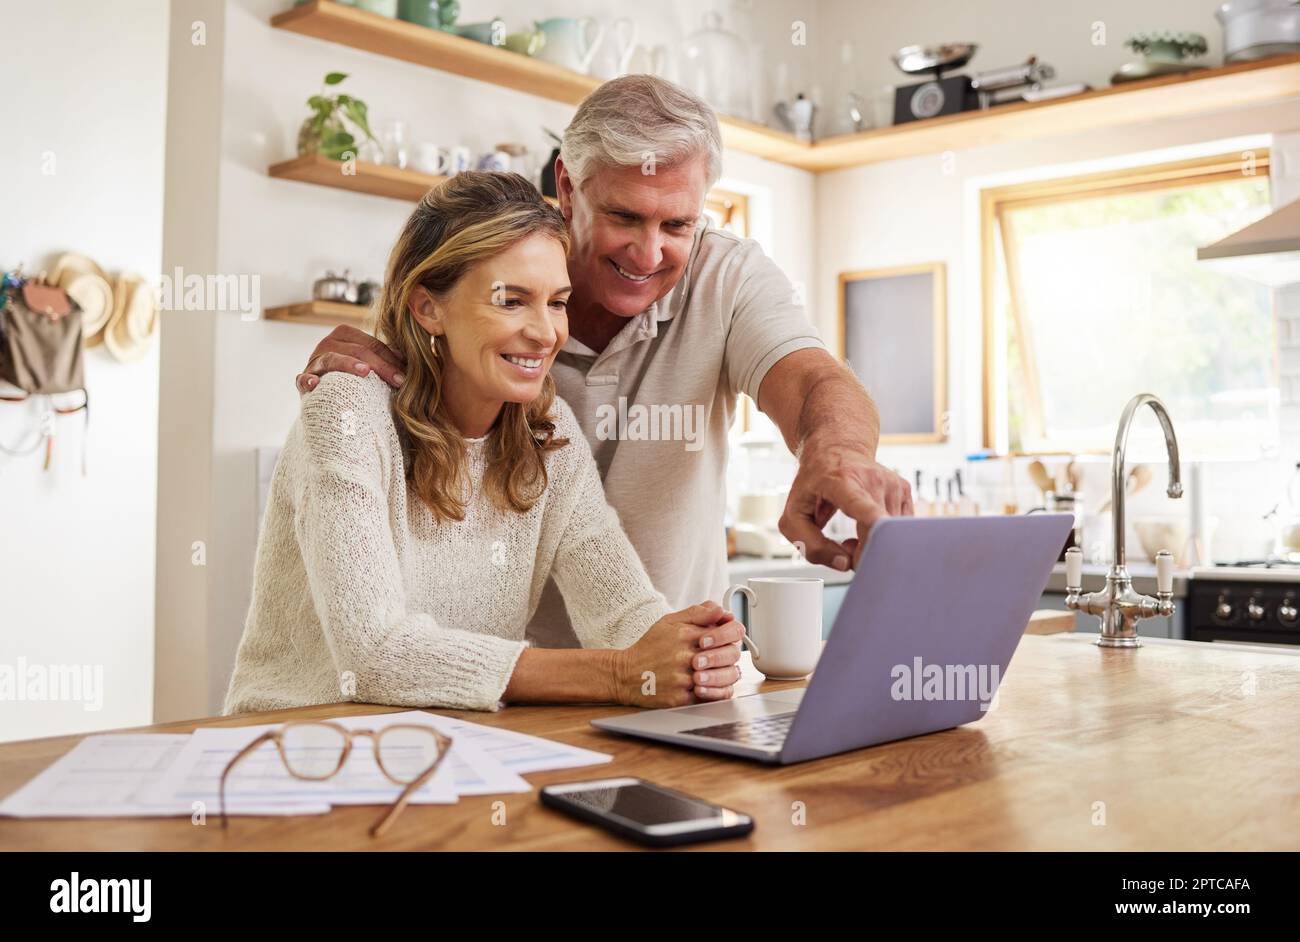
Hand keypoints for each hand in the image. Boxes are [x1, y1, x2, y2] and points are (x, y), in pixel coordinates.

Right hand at [294, 325, 406, 393]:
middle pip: (356, 350)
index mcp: (345, 335)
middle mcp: (327, 343)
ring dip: (348, 364)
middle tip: (397, 381)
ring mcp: (314, 361)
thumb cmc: (354, 378)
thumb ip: (386, 358)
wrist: (326, 396)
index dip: (391, 359)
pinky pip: (302, 378)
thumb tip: (410, 357)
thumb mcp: (370, 364)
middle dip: (380, 365)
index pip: (372, 344)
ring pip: (331, 358)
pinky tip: (315, 384)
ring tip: (365, 372)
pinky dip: (307, 380)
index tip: (407, 376)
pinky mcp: (302, 379)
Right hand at [611, 602, 744, 707]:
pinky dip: (717, 691)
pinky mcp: (681, 699)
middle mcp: (686, 656)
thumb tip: (722, 611)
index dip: (732, 633)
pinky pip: (713, 697)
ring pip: (726, 677)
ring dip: (726, 673)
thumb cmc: (651, 647)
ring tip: (715, 670)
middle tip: (722, 655)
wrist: (626, 674)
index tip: (726, 637)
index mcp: (687, 634)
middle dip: (731, 653)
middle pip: (731, 654)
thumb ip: (698, 613)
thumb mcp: (670, 622)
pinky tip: (710, 685)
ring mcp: (685, 679)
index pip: (729, 630)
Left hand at [780, 435, 911, 570]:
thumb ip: (811, 545)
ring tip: (854, 533)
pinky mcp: (904, 490)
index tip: (881, 542)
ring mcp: (892, 484)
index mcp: (842, 482)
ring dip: (872, 545)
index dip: (875, 529)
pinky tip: (867, 525)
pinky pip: (899, 528)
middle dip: (863, 554)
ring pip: (891, 535)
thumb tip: (844, 564)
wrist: (835, 449)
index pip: (865, 508)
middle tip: (845, 548)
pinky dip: (884, 536)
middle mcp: (873, 480)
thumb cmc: (813, 484)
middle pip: (880, 532)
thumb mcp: (794, 515)